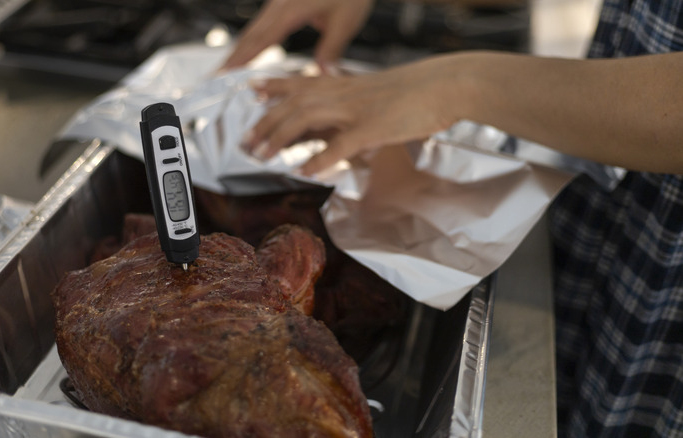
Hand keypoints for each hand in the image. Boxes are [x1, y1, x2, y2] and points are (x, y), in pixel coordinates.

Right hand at [220, 0, 373, 71]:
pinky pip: (262, 23)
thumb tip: (323, 76)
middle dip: (232, 59)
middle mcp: (279, 4)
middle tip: (214, 79)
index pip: (260, 41)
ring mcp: (279, 1)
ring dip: (239, 50)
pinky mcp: (283, 1)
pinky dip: (252, 39)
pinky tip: (250, 49)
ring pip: (253, 29)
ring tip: (227, 69)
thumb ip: (331, 51)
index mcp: (291, 11)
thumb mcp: (346, 21)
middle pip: (249, 36)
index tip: (224, 75)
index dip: (241, 60)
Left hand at [242, 55, 469, 174]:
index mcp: (347, 84)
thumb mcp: (379, 94)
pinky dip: (320, 158)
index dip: (274, 86)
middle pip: (294, 103)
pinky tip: (305, 171)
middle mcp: (345, 93)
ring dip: (280, 138)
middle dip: (266, 123)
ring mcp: (358, 109)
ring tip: (262, 156)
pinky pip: (340, 144)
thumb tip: (340, 123)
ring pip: (306, 118)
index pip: (301, 82)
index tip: (252, 91)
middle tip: (246, 142)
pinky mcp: (374, 127)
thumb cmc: (418, 93)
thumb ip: (355, 106)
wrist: (448, 84)